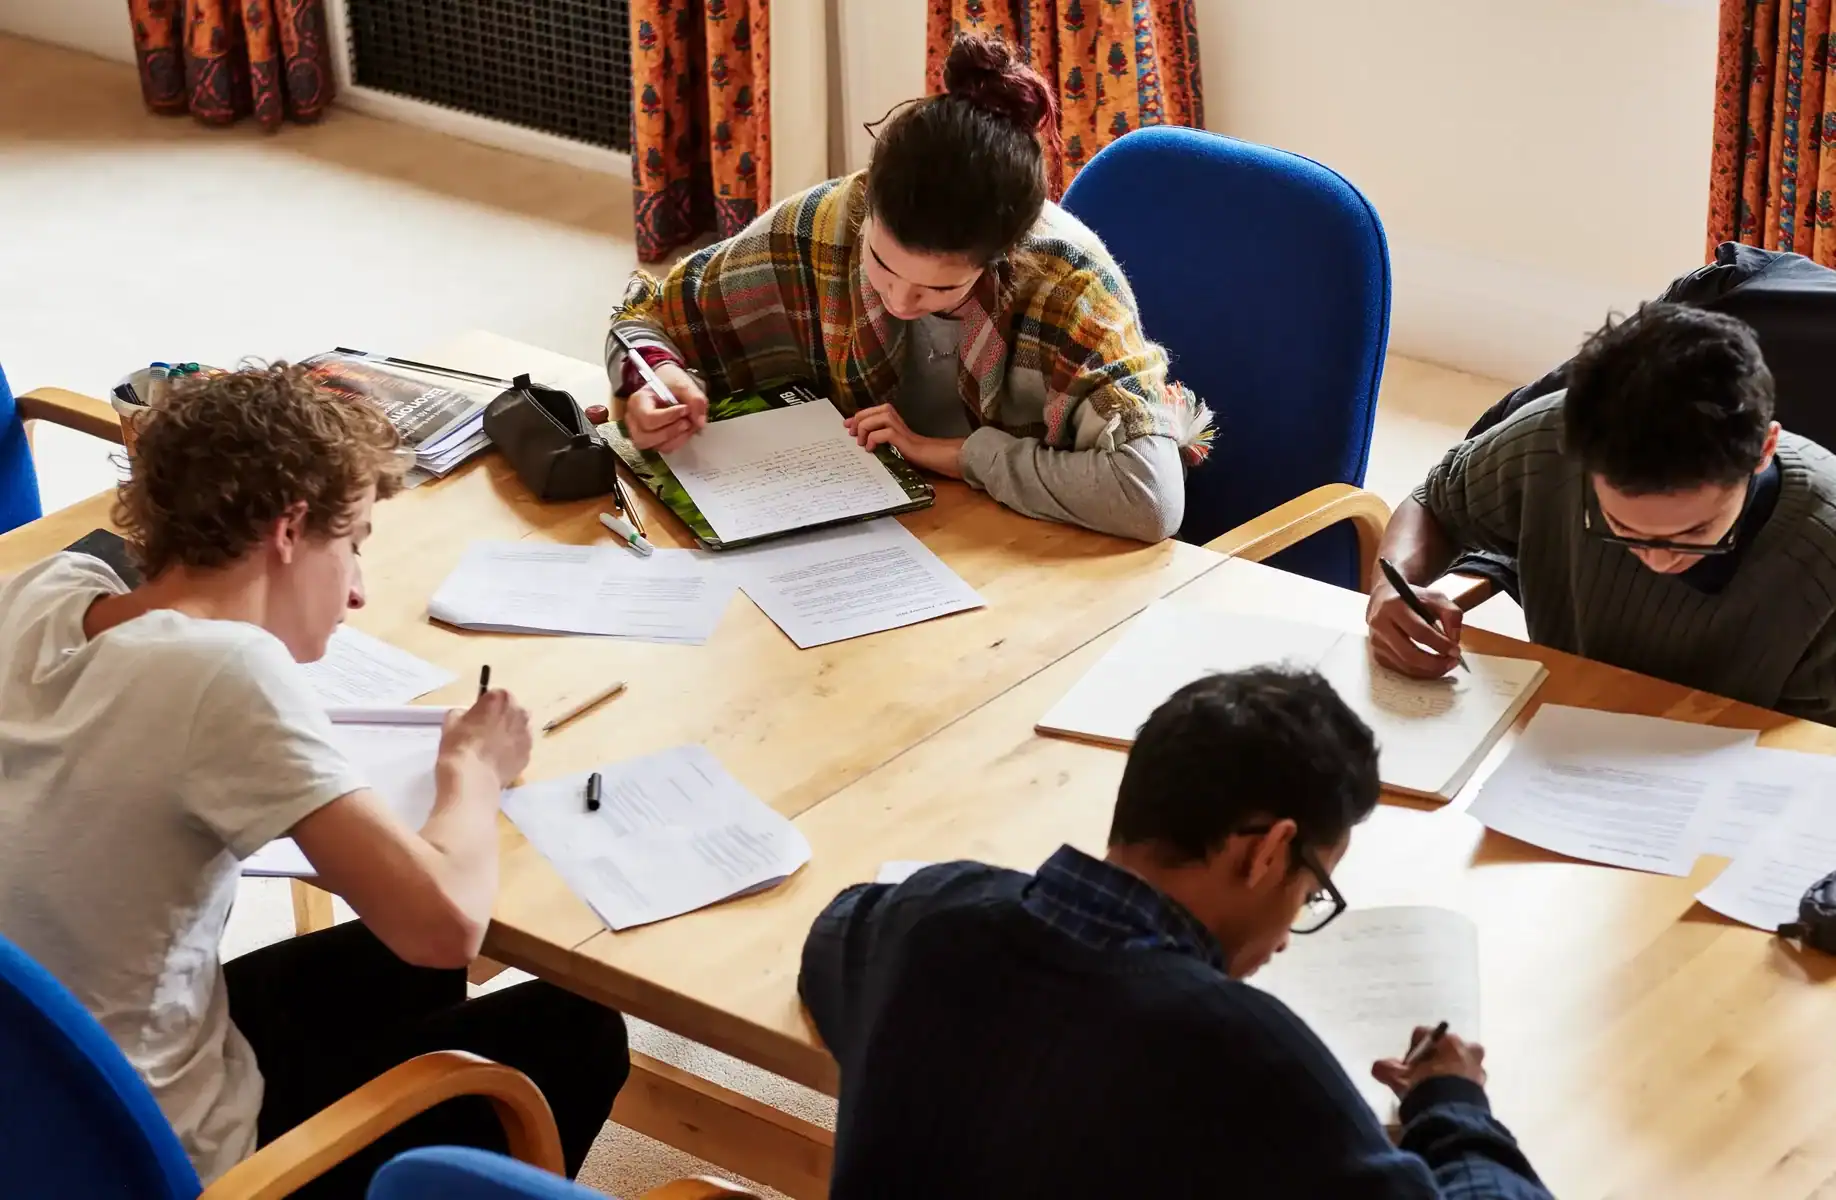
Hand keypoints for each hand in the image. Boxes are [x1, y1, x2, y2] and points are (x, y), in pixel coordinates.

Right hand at [439, 689, 531, 787]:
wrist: (472, 778)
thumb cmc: (458, 746)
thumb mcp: (451, 722)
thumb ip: (461, 713)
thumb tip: (465, 717)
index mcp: (500, 699)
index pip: (495, 696)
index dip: (486, 707)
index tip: (478, 718)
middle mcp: (519, 712)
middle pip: (511, 711)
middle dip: (501, 719)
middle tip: (485, 734)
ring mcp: (527, 734)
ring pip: (518, 730)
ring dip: (509, 735)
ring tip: (492, 750)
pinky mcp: (529, 754)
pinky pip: (520, 748)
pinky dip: (512, 752)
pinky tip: (498, 761)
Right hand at [623, 363, 708, 452]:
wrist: (669, 385)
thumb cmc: (671, 383)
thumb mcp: (684, 384)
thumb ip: (695, 400)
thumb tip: (700, 423)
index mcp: (637, 402)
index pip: (648, 418)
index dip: (668, 417)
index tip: (685, 409)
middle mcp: (633, 420)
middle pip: (647, 437)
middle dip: (672, 431)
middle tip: (688, 421)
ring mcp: (640, 433)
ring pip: (656, 446)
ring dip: (676, 439)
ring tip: (689, 425)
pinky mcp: (651, 441)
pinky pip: (664, 448)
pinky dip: (678, 442)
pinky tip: (686, 431)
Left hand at [842, 404, 963, 477]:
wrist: (926, 453)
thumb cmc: (906, 446)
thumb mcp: (887, 437)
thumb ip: (874, 432)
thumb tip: (856, 433)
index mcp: (888, 413)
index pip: (866, 411)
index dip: (854, 418)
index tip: (846, 426)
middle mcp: (891, 414)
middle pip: (865, 413)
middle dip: (856, 424)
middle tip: (852, 436)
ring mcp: (895, 424)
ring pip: (872, 420)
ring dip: (863, 431)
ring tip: (862, 443)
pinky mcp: (899, 435)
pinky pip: (880, 434)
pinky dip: (872, 441)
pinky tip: (870, 449)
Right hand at [1366, 578, 1463, 678]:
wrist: (1384, 599)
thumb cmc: (1412, 599)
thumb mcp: (1435, 597)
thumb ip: (1451, 614)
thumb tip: (1453, 640)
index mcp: (1393, 606)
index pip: (1418, 631)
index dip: (1439, 644)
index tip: (1456, 650)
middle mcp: (1379, 625)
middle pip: (1408, 654)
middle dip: (1434, 663)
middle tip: (1452, 662)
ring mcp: (1376, 641)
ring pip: (1405, 665)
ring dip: (1429, 670)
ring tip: (1446, 665)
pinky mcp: (1377, 653)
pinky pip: (1401, 669)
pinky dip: (1420, 671)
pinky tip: (1432, 666)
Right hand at [1373, 1026, 1486, 1097]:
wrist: (1452, 1116)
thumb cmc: (1425, 1088)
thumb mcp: (1398, 1079)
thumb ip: (1385, 1069)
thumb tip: (1378, 1067)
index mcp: (1444, 1040)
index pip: (1424, 1034)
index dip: (1413, 1049)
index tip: (1408, 1065)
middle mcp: (1465, 1048)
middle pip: (1448, 1047)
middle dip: (1438, 1057)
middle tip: (1426, 1075)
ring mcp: (1477, 1067)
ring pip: (1462, 1063)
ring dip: (1452, 1072)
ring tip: (1439, 1089)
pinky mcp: (1484, 1086)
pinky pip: (1469, 1081)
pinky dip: (1460, 1087)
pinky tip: (1449, 1099)